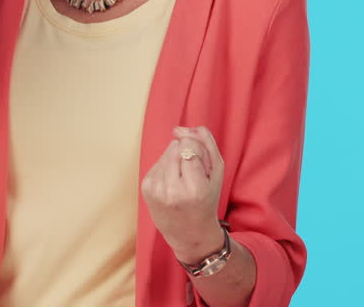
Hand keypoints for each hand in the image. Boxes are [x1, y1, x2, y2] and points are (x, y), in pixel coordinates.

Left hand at [141, 125, 226, 263]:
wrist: (190, 233)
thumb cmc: (207, 200)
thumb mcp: (217, 172)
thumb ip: (205, 142)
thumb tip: (177, 129)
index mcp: (194, 189)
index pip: (189, 146)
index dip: (197, 151)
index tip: (202, 168)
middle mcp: (172, 191)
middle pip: (176, 147)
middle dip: (185, 153)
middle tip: (192, 175)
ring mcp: (156, 191)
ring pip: (165, 152)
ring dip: (175, 160)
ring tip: (183, 180)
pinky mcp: (146, 189)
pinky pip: (157, 162)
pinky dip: (166, 168)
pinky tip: (172, 184)